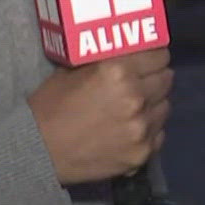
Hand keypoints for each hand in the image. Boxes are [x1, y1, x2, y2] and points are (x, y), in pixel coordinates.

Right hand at [27, 49, 173, 183]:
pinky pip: (159, 133)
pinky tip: (132, 128)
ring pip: (165, 106)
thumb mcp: (75, 69)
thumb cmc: (52, 104)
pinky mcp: (142, 153)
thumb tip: (130, 50)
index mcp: (118, 71)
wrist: (39, 150)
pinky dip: (149, 129)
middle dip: (155, 77)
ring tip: (137, 106)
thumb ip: (107, 60)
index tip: (150, 58)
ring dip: (154, 103)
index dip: (154, 55)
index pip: (159, 55)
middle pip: (166, 79)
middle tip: (144, 80)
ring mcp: (141, 128)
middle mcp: (136, 98)